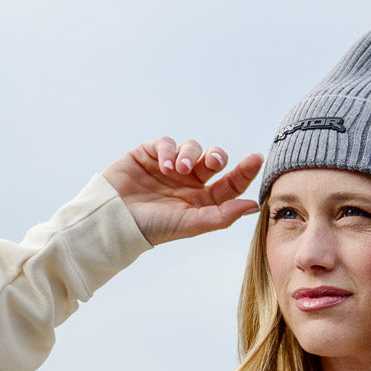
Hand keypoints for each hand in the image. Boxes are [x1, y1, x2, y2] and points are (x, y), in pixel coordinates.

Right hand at [102, 138, 262, 244]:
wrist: (114, 219)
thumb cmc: (154, 227)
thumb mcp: (191, 223)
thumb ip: (223, 215)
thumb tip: (254, 206)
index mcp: (203, 200)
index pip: (230, 183)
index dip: (245, 171)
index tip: (257, 158)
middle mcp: (189, 183)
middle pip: (214, 160)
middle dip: (217, 156)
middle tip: (213, 162)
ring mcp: (170, 167)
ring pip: (192, 148)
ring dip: (189, 155)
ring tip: (178, 169)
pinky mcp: (150, 155)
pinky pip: (167, 143)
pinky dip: (168, 150)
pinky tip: (164, 165)